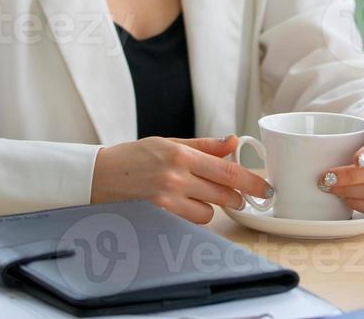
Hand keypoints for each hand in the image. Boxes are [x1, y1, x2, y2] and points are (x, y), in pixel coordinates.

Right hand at [90, 135, 271, 224]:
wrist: (98, 175)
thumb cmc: (134, 157)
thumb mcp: (169, 143)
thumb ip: (204, 145)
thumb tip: (233, 141)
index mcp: (180, 155)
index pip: (227, 170)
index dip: (251, 181)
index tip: (265, 187)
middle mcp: (175, 177)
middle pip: (223, 193)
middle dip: (236, 196)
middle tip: (237, 194)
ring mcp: (166, 199)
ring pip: (208, 212)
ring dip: (211, 206)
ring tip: (198, 195)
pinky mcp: (158, 216)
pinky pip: (189, 221)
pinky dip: (193, 215)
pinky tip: (184, 205)